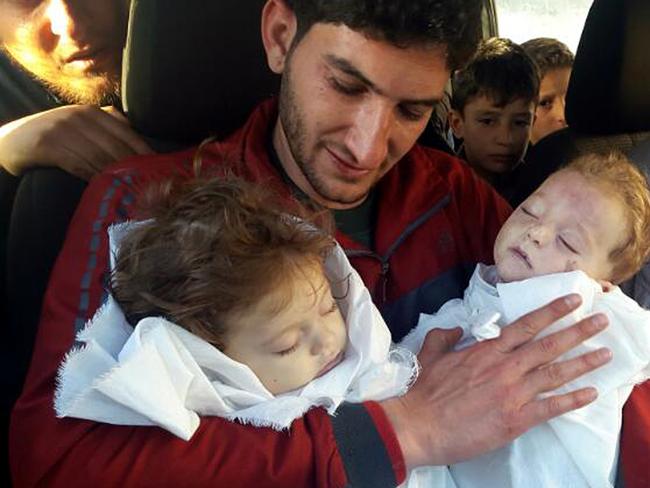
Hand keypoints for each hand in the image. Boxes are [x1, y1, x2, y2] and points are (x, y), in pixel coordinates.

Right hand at [0, 105, 151, 179]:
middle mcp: (80, 116)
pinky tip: (103, 189)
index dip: (144, 153)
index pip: (127, 134)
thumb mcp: (78, 127)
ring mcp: (62, 128)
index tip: (159, 171)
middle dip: (134, 168)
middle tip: (148, 187)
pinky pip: (78, 164)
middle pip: (116, 147)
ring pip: (100, 157)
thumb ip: (105, 126)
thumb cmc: (50, 140)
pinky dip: (93, 178)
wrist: (8, 143)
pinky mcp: (47, 144)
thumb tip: (136, 134)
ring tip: (131, 192)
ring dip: (117, 177)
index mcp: (92, 112)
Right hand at [381, 294, 611, 467]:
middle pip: (548, 345)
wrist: (420, 425)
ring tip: (605, 354)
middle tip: (601, 322)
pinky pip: (551, 407)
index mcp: (486, 351)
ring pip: (555, 373)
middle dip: (578, 331)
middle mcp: (505, 368)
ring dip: (583, 362)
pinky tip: (591, 393)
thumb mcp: (430, 354)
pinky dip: (573, 400)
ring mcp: (513, 393)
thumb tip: (457, 330)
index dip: (551, 311)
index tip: (572, 300)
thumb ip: (445, 337)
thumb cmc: (424, 391)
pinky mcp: (515, 419)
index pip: (526, 326)